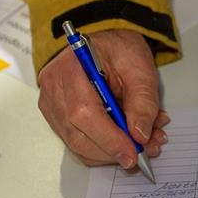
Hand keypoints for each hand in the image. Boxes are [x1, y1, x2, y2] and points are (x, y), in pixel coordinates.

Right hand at [37, 29, 168, 168]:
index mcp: (71, 68)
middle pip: (78, 135)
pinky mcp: (57, 117)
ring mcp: (52, 105)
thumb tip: (140, 135)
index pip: (84, 113)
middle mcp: (54, 88)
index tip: (133, 153)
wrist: (106, 44)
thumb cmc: (119, 50)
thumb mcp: (141, 69)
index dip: (109, 139)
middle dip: (114, 150)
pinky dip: (103, 148)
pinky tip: (125, 140)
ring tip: (141, 143)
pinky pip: (78, 142)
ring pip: (78, 144)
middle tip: (145, 150)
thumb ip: (143, 102)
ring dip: (111, 152)